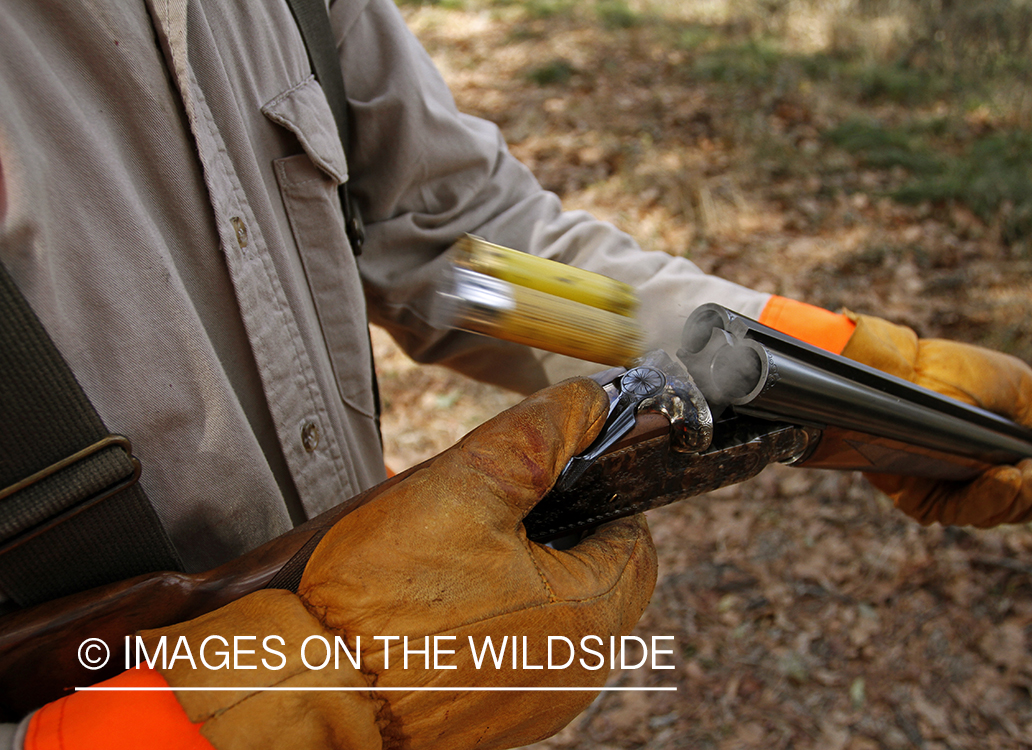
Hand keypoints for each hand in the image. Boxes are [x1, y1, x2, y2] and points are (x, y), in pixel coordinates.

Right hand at [143, 378, 657, 749]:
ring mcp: (534, 703)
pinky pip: (516, 650)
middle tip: (504, 503)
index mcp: (589, 618)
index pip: (635, 536)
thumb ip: (539, 436)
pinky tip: (442, 591)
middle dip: (561, 529)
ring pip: (556, 613)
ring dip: (524, 570)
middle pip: (598, 576)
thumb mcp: (465, 487)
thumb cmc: (377, 600)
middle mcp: (576, 673)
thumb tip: (591, 405)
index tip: (557, 470)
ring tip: (462, 543)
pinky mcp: (492, 720)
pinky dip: (495, 613)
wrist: (300, 692)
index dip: (602, 489)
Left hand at [840, 312, 1031, 527]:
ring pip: (997, 515)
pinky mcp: (921, 498)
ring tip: (1029, 472)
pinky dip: (987, 498)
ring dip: (1020, 498)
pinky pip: (960, 513)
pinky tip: (1003, 478)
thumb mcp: (1016, 387)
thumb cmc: (952, 373)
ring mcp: (951, 490)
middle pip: (1024, 511)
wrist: (898, 370)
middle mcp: (981, 479)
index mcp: (1008, 456)